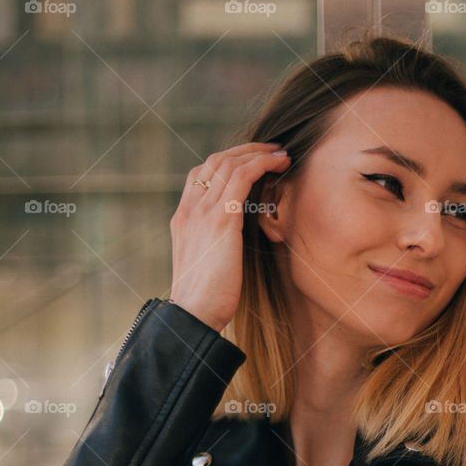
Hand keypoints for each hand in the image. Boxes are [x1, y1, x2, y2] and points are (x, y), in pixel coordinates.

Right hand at [168, 142, 290, 331]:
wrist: (193, 316)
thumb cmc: (205, 301)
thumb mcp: (206, 264)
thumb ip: (215, 243)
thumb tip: (234, 242)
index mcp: (183, 218)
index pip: (201, 173)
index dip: (228, 161)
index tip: (252, 162)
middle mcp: (190, 209)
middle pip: (216, 160)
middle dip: (246, 149)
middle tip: (273, 150)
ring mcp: (202, 212)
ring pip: (229, 162)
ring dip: (258, 153)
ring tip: (281, 154)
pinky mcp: (220, 220)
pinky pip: (241, 176)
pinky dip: (261, 163)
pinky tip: (278, 164)